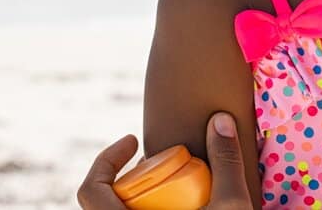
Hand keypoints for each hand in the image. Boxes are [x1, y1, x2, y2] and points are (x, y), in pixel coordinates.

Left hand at [77, 113, 252, 209]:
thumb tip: (219, 121)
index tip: (134, 142)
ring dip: (135, 202)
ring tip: (166, 192)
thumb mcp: (231, 209)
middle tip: (156, 167)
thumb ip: (226, 163)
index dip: (106, 159)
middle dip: (128, 179)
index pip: (91, 191)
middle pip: (101, 205)